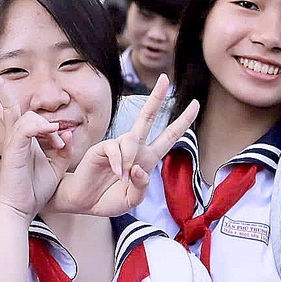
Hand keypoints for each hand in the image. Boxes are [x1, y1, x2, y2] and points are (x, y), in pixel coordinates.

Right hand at [0, 69, 69, 218]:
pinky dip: (42, 127)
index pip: (11, 112)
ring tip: (58, 143)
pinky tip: (54, 137)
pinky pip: (27, 127)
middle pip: (4, 105)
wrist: (21, 209)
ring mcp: (11, 143)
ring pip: (23, 115)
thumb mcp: (56, 165)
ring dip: (46, 125)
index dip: (15, 104)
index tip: (57, 135)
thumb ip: (62, 147)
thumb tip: (66, 132)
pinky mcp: (13, 150)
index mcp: (20, 139)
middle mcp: (13, 138)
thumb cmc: (34, 190)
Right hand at [52, 74, 198, 215]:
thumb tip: (138, 168)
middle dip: (156, 97)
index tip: (195, 104)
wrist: (85, 203)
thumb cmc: (110, 199)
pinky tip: (116, 173)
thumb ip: (141, 187)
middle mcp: (134, 148)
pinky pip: (115, 147)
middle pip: (147, 117)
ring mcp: (118, 146)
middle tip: (165, 78)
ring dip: (129, 161)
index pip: (168, 136)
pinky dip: (118, 162)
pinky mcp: (102, 147)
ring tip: (121, 178)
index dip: (183, 121)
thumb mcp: (133, 199)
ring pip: (131, 139)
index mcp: (147, 158)